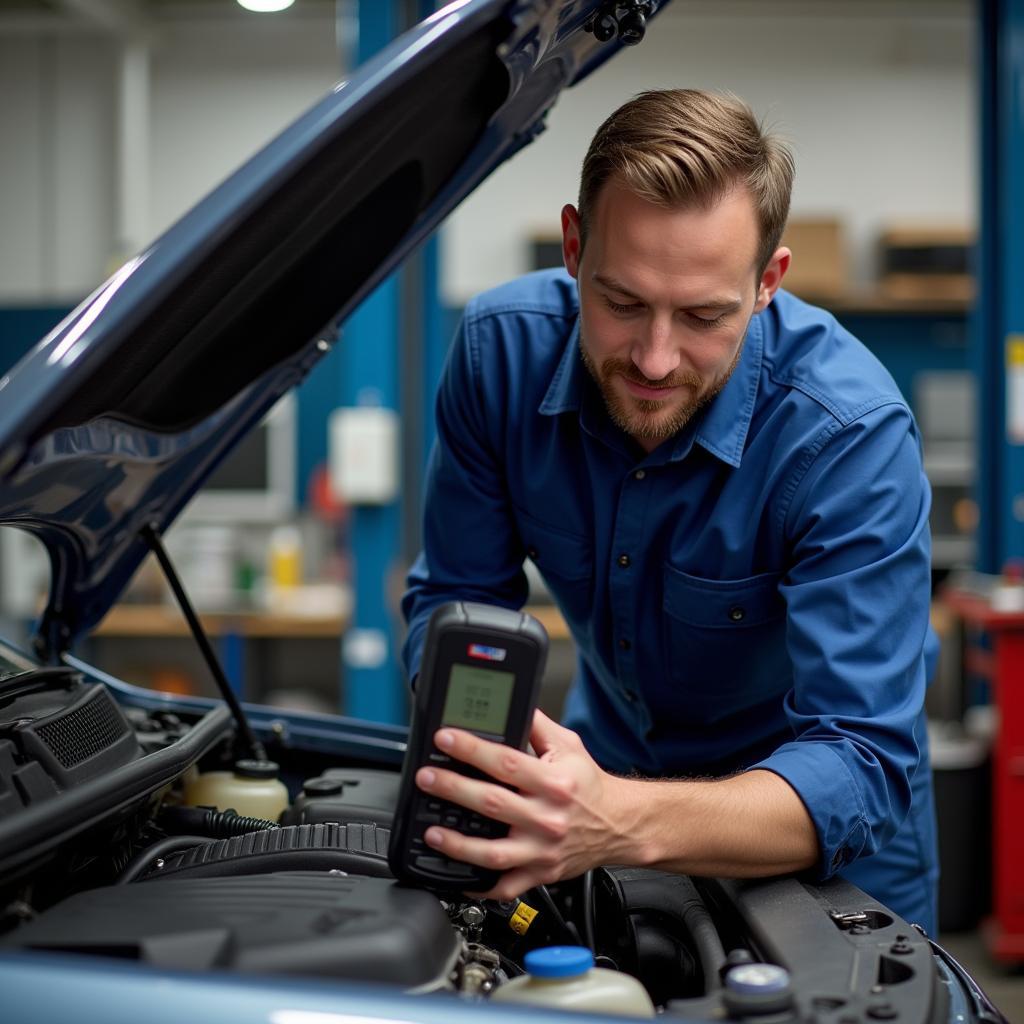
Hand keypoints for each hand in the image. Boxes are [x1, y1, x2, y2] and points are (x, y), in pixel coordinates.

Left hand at [414, 710, 633, 900]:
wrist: (619, 825)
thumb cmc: (590, 785)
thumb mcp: (568, 746)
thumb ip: (536, 725)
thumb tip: (511, 704)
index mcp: (553, 783)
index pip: (506, 762)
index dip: (472, 749)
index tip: (446, 739)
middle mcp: (547, 818)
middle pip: (492, 803)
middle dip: (453, 788)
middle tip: (427, 778)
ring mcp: (542, 850)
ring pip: (493, 853)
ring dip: (458, 843)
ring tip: (433, 831)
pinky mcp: (540, 873)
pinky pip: (504, 887)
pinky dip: (479, 884)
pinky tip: (457, 874)